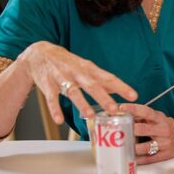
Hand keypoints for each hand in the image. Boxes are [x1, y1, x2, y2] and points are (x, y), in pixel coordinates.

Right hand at [18, 41, 136, 124]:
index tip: (133, 96)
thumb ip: (100, 79)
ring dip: (82, 103)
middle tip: (113, 109)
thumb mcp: (85, 68)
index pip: (108, 78)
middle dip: (103, 97)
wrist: (39, 53)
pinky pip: (51, 98)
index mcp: (89, 68)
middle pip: (92, 85)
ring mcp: (62, 78)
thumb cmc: (67, 63)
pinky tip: (59, 120)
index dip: (121, 87)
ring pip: (73, 91)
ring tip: (90, 116)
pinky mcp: (47, 84)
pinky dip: (55, 109)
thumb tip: (118, 88)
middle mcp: (77, 72)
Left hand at [120, 103, 173, 164]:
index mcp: (160, 119)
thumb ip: (144, 117)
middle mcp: (162, 130)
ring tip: (123, 148)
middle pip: (143, 129)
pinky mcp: (165, 155)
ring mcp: (164, 143)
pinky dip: (138, 160)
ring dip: (132, 148)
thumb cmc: (169, 126)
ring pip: (145, 147)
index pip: (146, 111)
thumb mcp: (159, 118)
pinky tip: (131, 158)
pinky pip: (149, 159)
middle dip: (130, 131)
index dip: (133, 109)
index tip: (122, 108)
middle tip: (119, 132)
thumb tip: (126, 115)